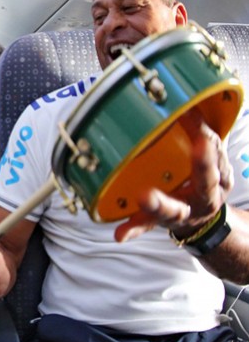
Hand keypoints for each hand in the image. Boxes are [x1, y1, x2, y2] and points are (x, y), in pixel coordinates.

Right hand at [115, 109, 232, 241]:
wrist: (208, 213)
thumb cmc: (179, 213)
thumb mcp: (157, 223)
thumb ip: (137, 226)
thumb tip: (118, 234)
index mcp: (185, 213)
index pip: (170, 211)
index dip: (157, 204)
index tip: (142, 197)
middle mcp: (207, 196)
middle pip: (208, 179)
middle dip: (203, 162)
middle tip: (197, 141)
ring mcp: (220, 178)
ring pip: (217, 154)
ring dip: (204, 134)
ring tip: (187, 112)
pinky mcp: (223, 161)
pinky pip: (218, 140)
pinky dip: (206, 124)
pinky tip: (192, 107)